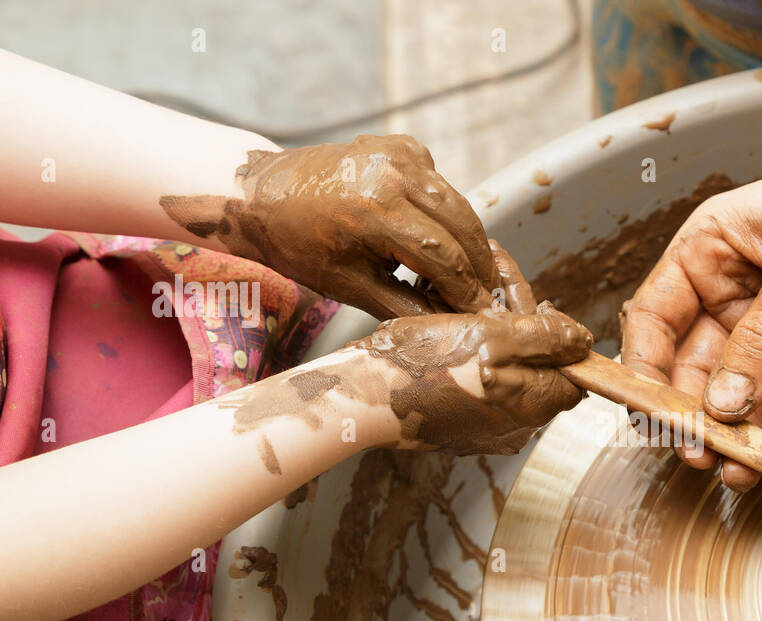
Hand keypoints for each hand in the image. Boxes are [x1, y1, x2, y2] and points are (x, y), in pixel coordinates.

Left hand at [160, 134, 498, 318]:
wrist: (265, 193)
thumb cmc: (300, 245)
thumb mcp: (350, 286)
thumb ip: (407, 307)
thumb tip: (452, 325)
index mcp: (375, 212)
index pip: (444, 257)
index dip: (467, 289)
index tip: (482, 311)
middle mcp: (392, 175)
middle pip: (462, 225)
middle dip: (479, 265)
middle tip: (488, 295)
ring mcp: (399, 154)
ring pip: (457, 203)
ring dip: (470, 240)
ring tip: (472, 273)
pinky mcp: (403, 146)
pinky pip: (441, 185)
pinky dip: (447, 212)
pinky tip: (438, 235)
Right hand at [356, 252, 591, 454]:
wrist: (365, 396)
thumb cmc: (425, 364)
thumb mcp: (493, 335)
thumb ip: (546, 338)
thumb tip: (583, 341)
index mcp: (533, 405)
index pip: (574, 374)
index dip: (559, 338)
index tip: (534, 311)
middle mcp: (516, 427)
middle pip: (540, 373)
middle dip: (524, 334)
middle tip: (498, 303)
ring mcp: (486, 432)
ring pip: (508, 379)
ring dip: (497, 344)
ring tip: (471, 314)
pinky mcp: (458, 430)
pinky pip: (480, 392)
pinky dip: (474, 364)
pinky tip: (452, 340)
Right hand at [621, 117, 761, 490]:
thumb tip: (722, 406)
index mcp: (715, 250)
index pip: (657, 317)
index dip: (646, 368)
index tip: (648, 415)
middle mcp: (744, 293)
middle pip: (702, 368)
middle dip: (700, 416)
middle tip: (701, 455)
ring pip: (753, 396)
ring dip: (745, 436)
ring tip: (740, 472)